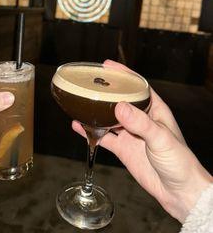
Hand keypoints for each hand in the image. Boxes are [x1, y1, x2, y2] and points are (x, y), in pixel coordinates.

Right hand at [72, 60, 211, 222]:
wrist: (179, 192)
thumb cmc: (179, 161)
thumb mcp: (161, 138)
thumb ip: (140, 123)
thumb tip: (118, 107)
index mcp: (154, 109)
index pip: (137, 86)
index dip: (123, 74)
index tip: (107, 65)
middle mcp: (140, 119)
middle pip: (120, 99)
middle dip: (105, 90)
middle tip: (88, 82)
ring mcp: (130, 134)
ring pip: (108, 117)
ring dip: (95, 111)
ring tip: (80, 101)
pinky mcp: (123, 149)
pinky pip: (104, 138)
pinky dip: (90, 132)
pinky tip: (78, 126)